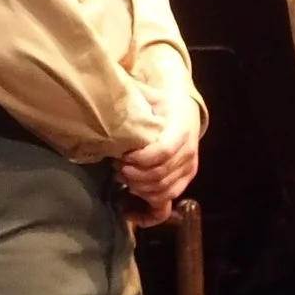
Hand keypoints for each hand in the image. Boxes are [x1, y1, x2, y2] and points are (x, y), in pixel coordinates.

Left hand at [116, 86, 201, 222]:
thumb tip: (107, 87)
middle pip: (160, 175)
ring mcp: (188, 170)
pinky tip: (128, 203)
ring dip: (138, 188)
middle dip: (134, 175)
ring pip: (163, 190)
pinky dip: (147, 207)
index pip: (162, 152)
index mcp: (180, 131)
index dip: (140, 159)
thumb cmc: (162, 103)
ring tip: (121, 177)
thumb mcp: (150, 94)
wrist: (185, 112)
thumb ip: (134, 94)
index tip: (122, 157)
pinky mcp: (184, 181)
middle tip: (116, 167)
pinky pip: (167, 202)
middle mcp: (188, 153)